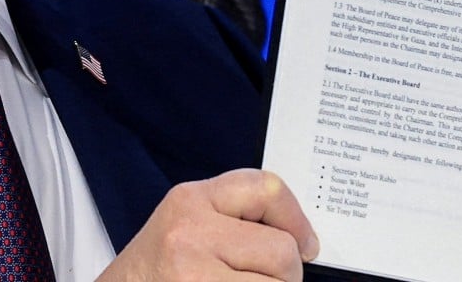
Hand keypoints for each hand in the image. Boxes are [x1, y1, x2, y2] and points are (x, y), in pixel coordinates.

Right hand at [96, 169, 318, 280]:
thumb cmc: (155, 274)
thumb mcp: (187, 228)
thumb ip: (235, 221)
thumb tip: (302, 240)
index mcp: (190, 200)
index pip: (268, 189)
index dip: (296, 220)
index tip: (306, 245)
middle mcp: (189, 232)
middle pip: (281, 249)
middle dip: (284, 274)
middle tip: (261, 281)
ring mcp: (191, 273)